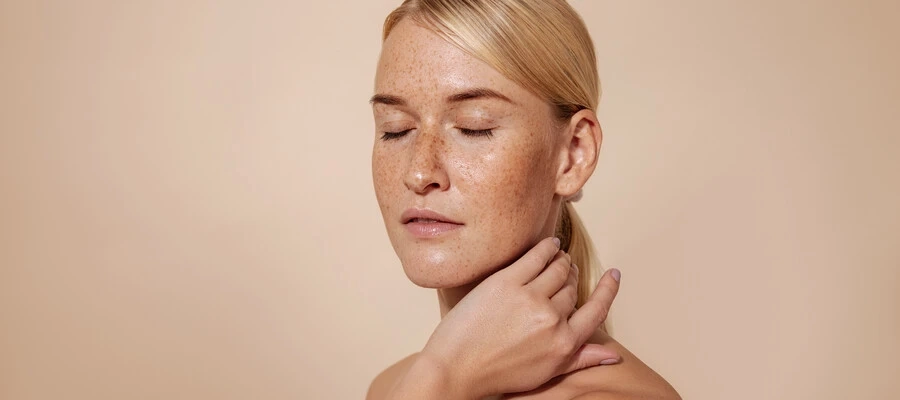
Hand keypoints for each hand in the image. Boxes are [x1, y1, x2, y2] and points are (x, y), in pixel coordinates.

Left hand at [419, 237, 622, 397]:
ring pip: (557, 269)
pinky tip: (549, 244)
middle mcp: (552, 319)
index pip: (597, 310)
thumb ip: (580, 359)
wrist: (457, 367)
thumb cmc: (499, 373)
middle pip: (572, 287)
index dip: (608, 290)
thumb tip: (613, 356)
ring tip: (558, 257)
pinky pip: (535, 256)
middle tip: (566, 271)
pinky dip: (546, 247)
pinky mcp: (506, 282)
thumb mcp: (546, 372)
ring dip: (561, 260)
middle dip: (571, 278)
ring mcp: (529, 298)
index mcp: (564, 343)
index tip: (614, 275)